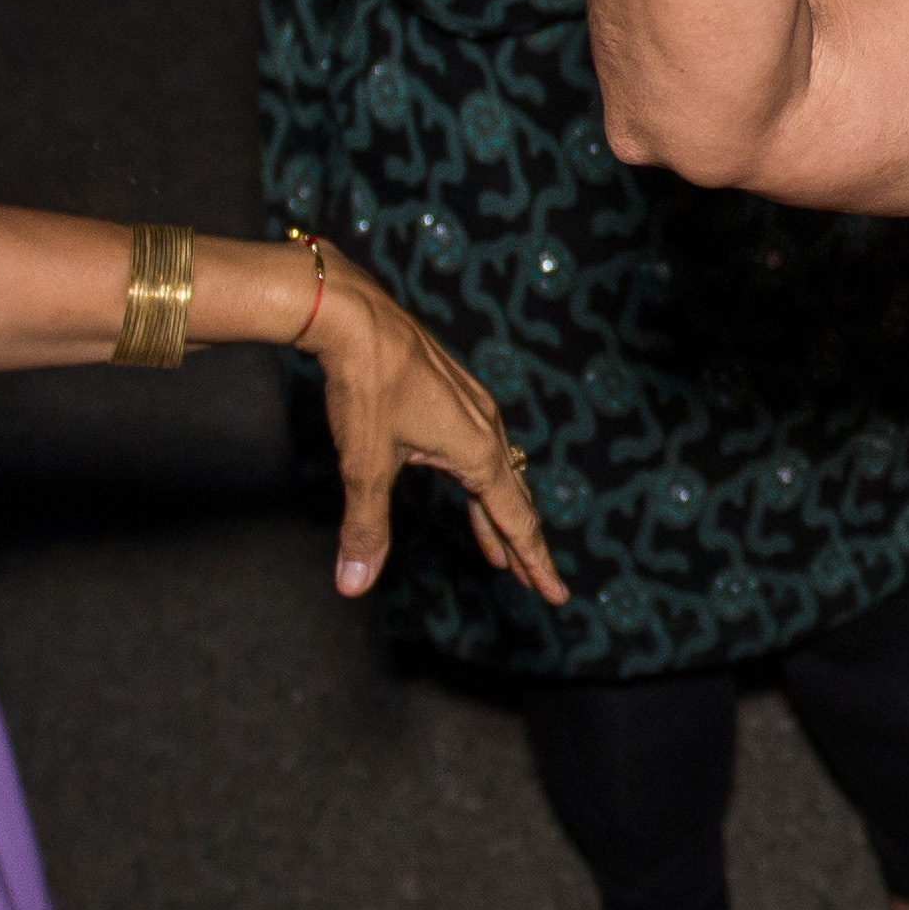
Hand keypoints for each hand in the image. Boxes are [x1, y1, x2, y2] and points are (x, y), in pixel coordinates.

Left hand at [294, 257, 562, 608]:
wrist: (353, 315)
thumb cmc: (365, 386)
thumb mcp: (365, 465)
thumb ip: (365, 527)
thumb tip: (354, 584)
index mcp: (477, 451)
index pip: (516, 520)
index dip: (534, 562)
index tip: (555, 595)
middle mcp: (485, 427)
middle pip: (513, 499)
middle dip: (521, 546)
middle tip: (534, 584)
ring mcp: (471, 406)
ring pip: (494, 473)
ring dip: (495, 515)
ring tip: (496, 550)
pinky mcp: (451, 391)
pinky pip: (477, 449)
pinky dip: (477, 483)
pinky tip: (465, 485)